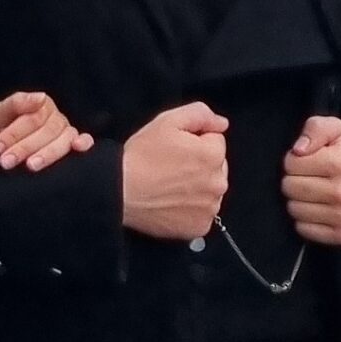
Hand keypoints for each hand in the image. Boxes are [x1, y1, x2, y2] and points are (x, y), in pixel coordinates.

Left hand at [0, 90, 94, 173]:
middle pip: (47, 131)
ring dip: (48, 154)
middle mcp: (56, 117)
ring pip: (63, 140)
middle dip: (25, 147)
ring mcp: (66, 131)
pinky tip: (77, 147)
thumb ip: (16, 103)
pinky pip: (84, 141)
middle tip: (6, 162)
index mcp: (40, 105)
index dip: (14, 134)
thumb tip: (41, 97)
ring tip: (30, 166)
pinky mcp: (72, 146)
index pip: (32, 119)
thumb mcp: (0, 115)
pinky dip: (84, 143)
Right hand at [121, 102, 228, 239]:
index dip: (194, 142)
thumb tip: (222, 123)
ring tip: (169, 186)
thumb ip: (200, 114)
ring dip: (196, 188)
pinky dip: (190, 209)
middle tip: (170, 168)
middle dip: (199, 165)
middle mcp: (218, 183)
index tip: (175, 149)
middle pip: (216, 167)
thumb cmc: (140, 157)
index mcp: (213, 155)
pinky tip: (171, 203)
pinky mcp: (199, 227)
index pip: (215, 141)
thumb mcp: (167, 121)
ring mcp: (210, 208)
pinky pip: (202, 213)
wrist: (119, 192)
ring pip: (210, 191)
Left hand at [282, 116, 340, 245]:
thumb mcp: (338, 130)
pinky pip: (303, 228)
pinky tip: (320, 207)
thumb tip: (297, 150)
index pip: (290, 164)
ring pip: (293, 209)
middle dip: (295, 179)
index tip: (309, 160)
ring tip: (316, 191)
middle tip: (312, 176)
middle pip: (289, 187)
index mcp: (340, 163)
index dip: (295, 160)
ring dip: (300, 200)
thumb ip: (315, 129)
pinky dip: (307, 219)